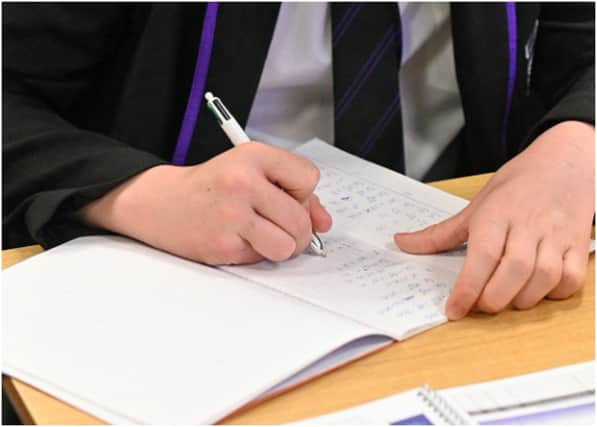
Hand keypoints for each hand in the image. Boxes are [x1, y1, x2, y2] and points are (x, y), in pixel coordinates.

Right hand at [80, 142, 331, 264]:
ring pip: (287, 246)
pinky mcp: (222, 245)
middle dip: (297, 229)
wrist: (160, 201)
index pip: (309, 178)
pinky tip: (237, 239)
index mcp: (253, 156)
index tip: (287, 195)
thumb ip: (293, 191)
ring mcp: (232, 215)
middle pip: (301, 220)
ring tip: (262, 235)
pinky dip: (256, 254)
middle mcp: (243, 182)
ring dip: (280, 246)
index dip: (302, 193)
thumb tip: (323, 222)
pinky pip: (262, 259)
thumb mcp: (252, 172)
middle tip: (277, 223)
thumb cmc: (211, 185)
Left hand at [394, 121, 594, 318]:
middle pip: (514, 271)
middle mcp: (528, 225)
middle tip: (478, 305)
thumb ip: (440, 233)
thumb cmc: (517, 185)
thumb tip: (401, 243)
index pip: (482, 256)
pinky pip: (571, 279)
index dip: (467, 288)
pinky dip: (553, 294)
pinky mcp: (579, 245)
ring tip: (504, 299)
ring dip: (522, 300)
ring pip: (544, 278)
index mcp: (497, 215)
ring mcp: (556, 235)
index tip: (454, 309)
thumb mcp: (475, 206)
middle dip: (493, 299)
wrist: (566, 161)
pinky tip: (536, 291)